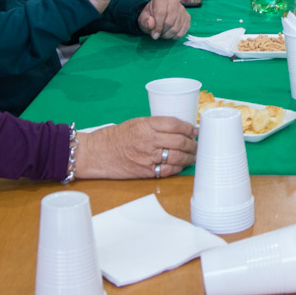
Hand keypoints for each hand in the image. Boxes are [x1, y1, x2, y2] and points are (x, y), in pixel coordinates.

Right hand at [74, 117, 196, 178]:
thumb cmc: (115, 136)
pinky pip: (167, 171)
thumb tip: (179, 129)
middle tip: (199, 145)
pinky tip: (181, 166)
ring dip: (190, 157)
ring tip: (194, 157)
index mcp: (146, 125)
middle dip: (194, 144)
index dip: (190, 128)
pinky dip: (178, 168)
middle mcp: (148, 140)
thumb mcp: (136, 123)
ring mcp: (147, 157)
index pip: (175, 124)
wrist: (96, 153)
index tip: (196, 131)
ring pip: (177, 157)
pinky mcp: (145, 171)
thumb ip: (156, 125)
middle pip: (180, 141)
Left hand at [138, 0, 191, 39]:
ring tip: (163, 34)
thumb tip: (151, 24)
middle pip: (170, 21)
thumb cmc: (151, 16)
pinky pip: (184, 29)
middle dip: (163, 31)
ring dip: (169, 34)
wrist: (158, 14)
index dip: (157, 26)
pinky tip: (171, 34)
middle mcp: (174, 1)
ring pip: (177, 26)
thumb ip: (145, 21)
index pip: (161, 13)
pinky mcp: (187, 16)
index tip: (154, 34)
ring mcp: (182, 9)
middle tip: (158, 34)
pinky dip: (176, 35)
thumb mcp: (143, 18)